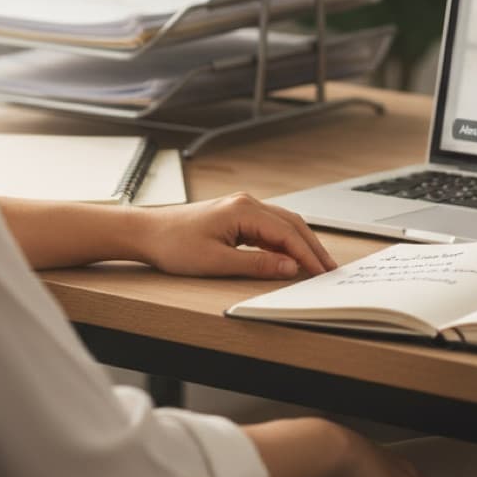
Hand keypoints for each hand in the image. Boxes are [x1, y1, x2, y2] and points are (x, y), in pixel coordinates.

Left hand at [138, 192, 336, 279]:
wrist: (147, 232)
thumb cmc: (174, 245)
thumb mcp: (217, 262)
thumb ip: (256, 265)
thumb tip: (289, 267)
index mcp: (243, 210)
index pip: (287, 233)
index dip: (307, 255)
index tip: (322, 272)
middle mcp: (247, 203)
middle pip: (291, 224)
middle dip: (312, 247)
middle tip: (330, 269)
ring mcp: (242, 208)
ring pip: (283, 224)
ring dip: (301, 243)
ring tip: (317, 264)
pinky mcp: (236, 216)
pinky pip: (269, 227)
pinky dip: (285, 242)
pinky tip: (291, 257)